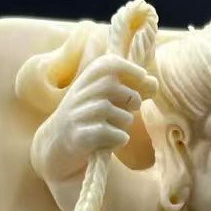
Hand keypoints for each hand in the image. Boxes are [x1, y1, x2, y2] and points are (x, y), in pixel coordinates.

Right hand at [36, 53, 158, 177]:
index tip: (144, 76)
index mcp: (84, 81)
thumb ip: (127, 90)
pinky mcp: (80, 136)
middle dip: (132, 97)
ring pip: (116, 113)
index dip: (129, 68)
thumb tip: (154, 83)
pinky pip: (113, 134)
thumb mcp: (103, 99)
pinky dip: (120, 138)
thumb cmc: (88, 118)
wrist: (56, 145)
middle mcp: (79, 95)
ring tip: (117, 127)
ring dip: (125, 122)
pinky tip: (113, 141)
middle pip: (113, 87)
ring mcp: (78, 115)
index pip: (107, 64)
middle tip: (133, 107)